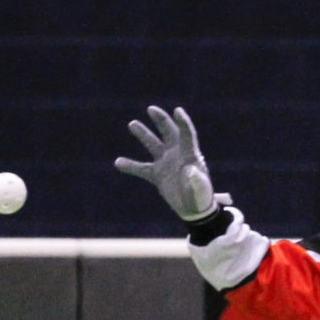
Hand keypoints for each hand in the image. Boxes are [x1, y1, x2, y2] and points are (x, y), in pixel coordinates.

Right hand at [114, 105, 230, 220]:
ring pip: (153, 145)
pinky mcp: (158, 175)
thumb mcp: (201, 189)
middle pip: (169, 133)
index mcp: (190, 155)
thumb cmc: (202, 197)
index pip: (187, 135)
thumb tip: (190, 170)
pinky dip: (130, 166)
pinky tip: (118, 162)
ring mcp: (166, 163)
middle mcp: (177, 155)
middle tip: (151, 109)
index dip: (183, 122)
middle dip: (161, 120)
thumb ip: (197, 180)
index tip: (177, 110)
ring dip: (143, 134)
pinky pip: (141, 168)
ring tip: (132, 123)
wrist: (195, 210)